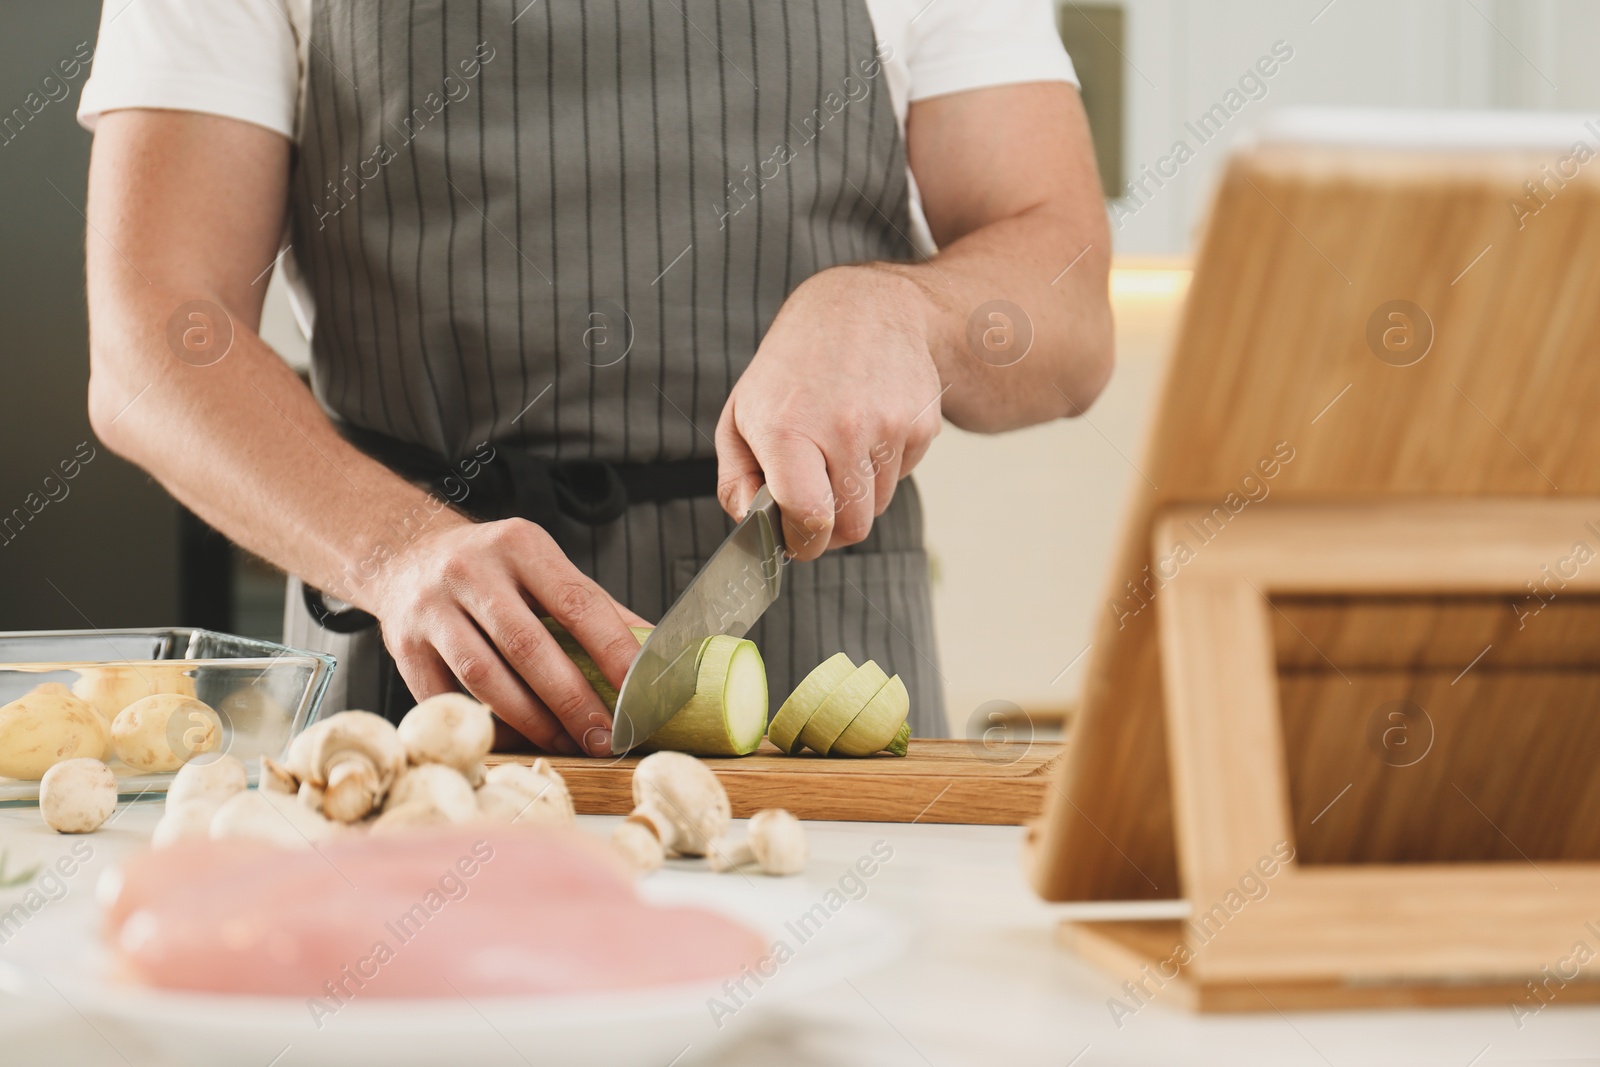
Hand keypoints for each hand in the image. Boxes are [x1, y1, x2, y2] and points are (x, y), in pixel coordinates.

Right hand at [371, 514, 648, 755]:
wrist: (406, 554)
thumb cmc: (493, 568)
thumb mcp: (544, 567)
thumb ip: (596, 608)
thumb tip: (658, 654)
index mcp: (521, 545)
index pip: (577, 602)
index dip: (612, 651)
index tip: (641, 692)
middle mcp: (471, 570)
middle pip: (528, 646)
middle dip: (573, 701)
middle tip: (605, 737)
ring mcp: (431, 607)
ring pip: (484, 676)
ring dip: (530, 720)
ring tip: (565, 742)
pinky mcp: (401, 644)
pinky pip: (445, 698)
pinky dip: (483, 724)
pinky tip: (515, 739)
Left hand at [715, 265, 943, 559]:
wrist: (862, 309)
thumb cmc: (793, 367)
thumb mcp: (742, 413)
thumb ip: (736, 478)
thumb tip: (749, 524)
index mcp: (788, 429)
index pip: (810, 519)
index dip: (803, 543)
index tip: (797, 539)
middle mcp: (844, 428)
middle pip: (852, 526)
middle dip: (831, 529)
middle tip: (815, 506)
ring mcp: (889, 425)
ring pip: (879, 505)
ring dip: (858, 495)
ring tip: (839, 451)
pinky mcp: (922, 424)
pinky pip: (902, 476)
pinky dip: (883, 468)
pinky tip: (866, 431)